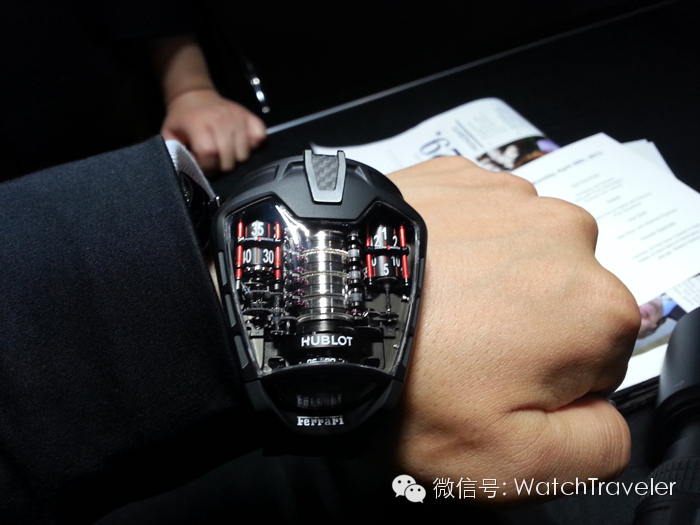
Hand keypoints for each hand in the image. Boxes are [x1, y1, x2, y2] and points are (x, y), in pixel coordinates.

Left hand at [161, 89, 265, 172]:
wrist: (196, 97)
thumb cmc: (182, 120)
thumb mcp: (170, 135)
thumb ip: (175, 152)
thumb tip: (188, 168)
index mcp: (199, 124)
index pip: (210, 154)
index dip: (207, 166)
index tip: (203, 164)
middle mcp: (221, 119)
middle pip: (230, 158)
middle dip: (222, 166)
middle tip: (215, 161)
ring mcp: (238, 117)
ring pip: (245, 154)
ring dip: (236, 159)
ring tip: (227, 153)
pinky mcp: (250, 116)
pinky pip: (260, 138)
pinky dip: (254, 146)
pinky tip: (242, 145)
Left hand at [388, 157, 639, 501]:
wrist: (316, 306)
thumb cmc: (406, 382)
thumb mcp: (510, 462)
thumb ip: (593, 448)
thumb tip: (602, 415)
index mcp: (597, 308)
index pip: (599, 363)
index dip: (545, 387)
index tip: (492, 388)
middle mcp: (565, 235)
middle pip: (563, 304)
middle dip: (524, 331)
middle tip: (457, 355)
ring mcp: (507, 195)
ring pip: (520, 259)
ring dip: (489, 284)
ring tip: (431, 312)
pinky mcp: (457, 176)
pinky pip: (476, 222)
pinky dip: (456, 246)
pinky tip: (418, 274)